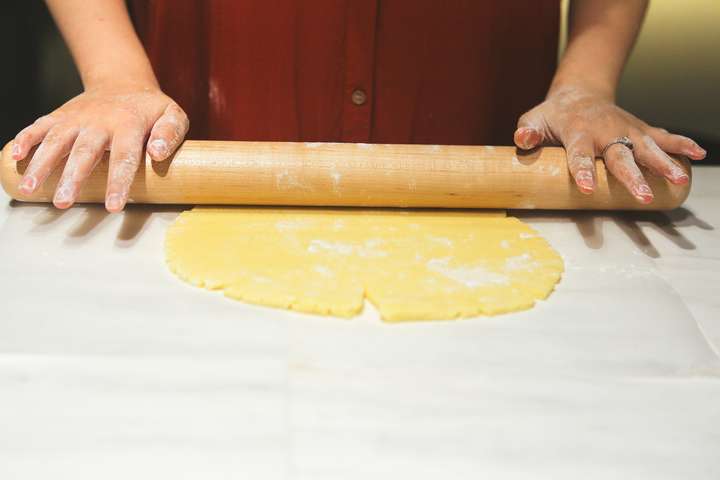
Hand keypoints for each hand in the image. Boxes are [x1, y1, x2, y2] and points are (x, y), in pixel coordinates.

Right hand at [11, 84, 188, 211]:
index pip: (124, 157)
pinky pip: (39, 126)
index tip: (113, 206)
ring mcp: (76, 118)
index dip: (118, 182)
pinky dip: (25, 139)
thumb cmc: (151, 109)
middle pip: (84, 152)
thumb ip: (170, 133)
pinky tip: (16, 158)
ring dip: (42, 165)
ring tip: (31, 190)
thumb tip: (157, 154)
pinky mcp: (60, 116)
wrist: (123, 81)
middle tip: (63, 203)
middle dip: (72, 178)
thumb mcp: (172, 114)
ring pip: (56, 141)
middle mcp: (99, 121)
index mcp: (129, 124)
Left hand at [513, 86, 705, 203]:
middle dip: (632, 177)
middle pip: (620, 157)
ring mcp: (626, 130)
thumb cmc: (553, 115)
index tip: (586, 188)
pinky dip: (681, 144)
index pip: (579, 154)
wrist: (580, 93)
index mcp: (578, 133)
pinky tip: (699, 154)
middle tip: (642, 197)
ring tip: (679, 179)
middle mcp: (606, 132)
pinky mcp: (640, 129)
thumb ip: (527, 130)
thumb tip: (522, 139)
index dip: (582, 171)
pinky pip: (664, 136)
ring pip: (647, 148)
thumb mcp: (534, 119)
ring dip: (664, 163)